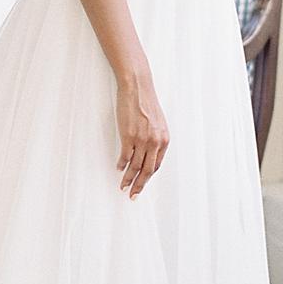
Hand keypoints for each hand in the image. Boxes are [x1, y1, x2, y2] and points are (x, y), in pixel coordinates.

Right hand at [116, 72, 168, 196]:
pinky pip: (125, 156)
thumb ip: (155, 138)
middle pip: (147, 171)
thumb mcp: (157, 123)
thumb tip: (148, 153)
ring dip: (128, 179)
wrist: (137, 88)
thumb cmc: (146, 103)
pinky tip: (118, 168)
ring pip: (135, 167)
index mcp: (164, 140)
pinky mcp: (129, 136)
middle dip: (140, 185)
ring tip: (123, 186)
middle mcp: (155, 142)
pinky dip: (121, 165)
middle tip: (133, 195)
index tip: (141, 184)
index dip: (148, 177)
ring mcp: (142, 140)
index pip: (156, 165)